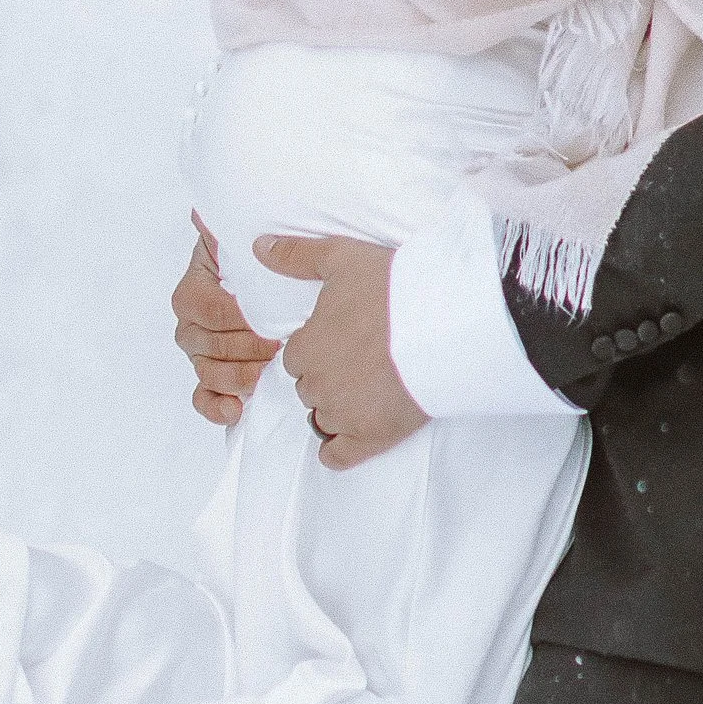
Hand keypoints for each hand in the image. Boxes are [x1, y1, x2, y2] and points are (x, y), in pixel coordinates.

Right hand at [171, 215, 280, 428]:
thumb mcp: (240, 244)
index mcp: (193, 289)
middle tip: (281, 349)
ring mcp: (200, 355)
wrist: (273, 288)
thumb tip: (201, 215)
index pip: (208, 309)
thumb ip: (221, 231)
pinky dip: (217, 407)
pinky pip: (204, 399)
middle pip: (209, 345)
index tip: (271, 323)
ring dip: (238, 377)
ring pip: (208, 373)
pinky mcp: (211, 382)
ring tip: (267, 376)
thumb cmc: (258, 266)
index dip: (238, 319)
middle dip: (246, 349)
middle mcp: (191, 324)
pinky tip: (236, 409)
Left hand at [257, 233, 426, 469]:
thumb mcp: (341, 259)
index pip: (296, 358)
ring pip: (323, 419)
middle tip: (362, 361)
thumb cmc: (394, 289)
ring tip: (368, 391)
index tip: (343, 341)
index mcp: (304, 348)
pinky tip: (347, 439)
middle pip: (309, 388)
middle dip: (329, 378)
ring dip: (338, 408)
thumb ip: (296, 256)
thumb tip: (258, 247)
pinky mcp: (370, 437)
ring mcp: (342, 415)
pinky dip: (337, 452)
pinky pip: (337, 456)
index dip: (318, 349)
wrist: (445, 324)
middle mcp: (316, 385)